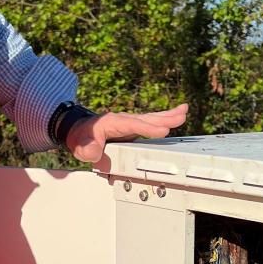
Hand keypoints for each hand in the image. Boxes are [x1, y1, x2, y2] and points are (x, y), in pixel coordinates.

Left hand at [65, 103, 188, 164]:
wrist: (78, 131)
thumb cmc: (81, 137)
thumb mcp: (80, 145)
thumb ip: (87, 149)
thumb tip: (93, 151)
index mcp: (113, 122)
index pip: (133, 125)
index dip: (148, 128)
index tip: (162, 130)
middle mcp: (124, 120)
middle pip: (147, 118)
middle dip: (164, 118)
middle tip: (181, 116)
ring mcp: (130, 124)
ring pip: (151, 118)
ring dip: (168, 115)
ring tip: (184, 112)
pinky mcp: (134, 129)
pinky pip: (151, 123)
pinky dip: (164, 119)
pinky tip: (175, 117)